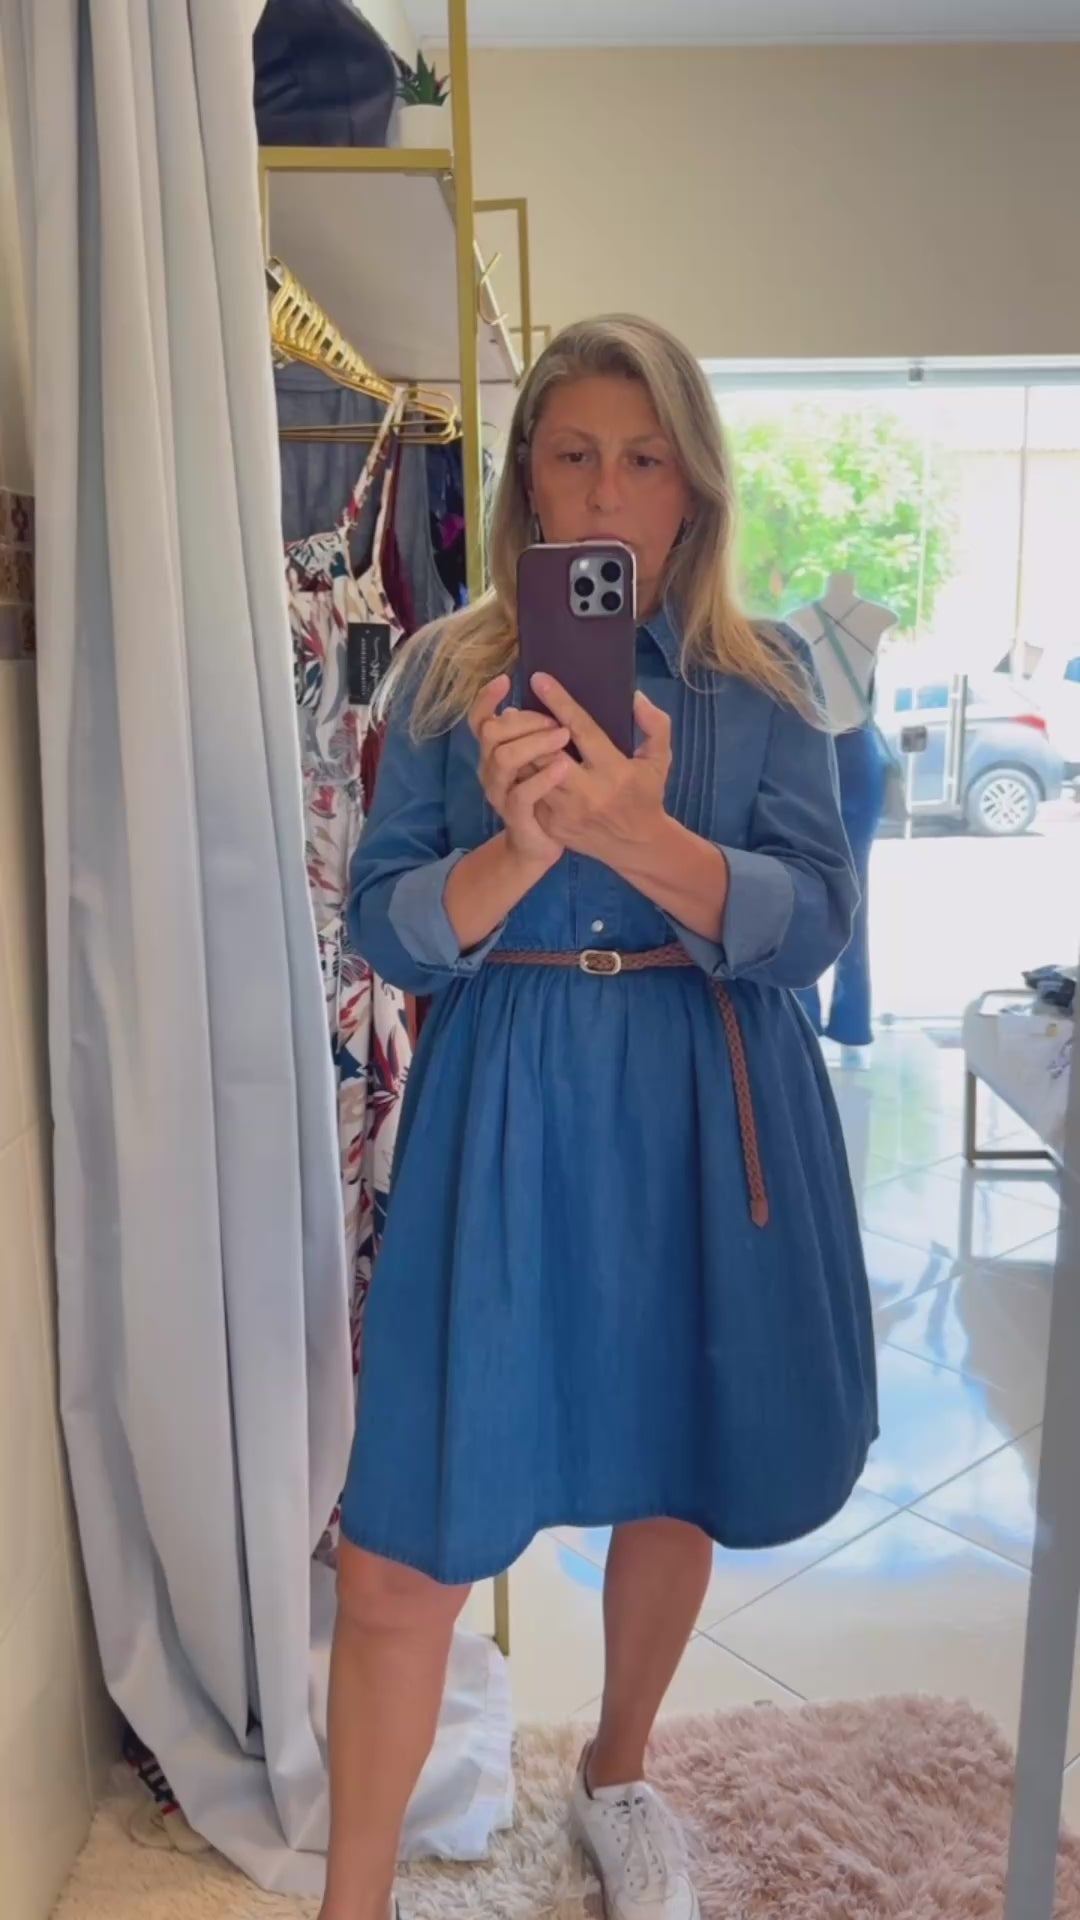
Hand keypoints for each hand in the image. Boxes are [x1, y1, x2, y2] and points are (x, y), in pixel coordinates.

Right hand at [469, 676, 571, 869]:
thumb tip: (525, 703)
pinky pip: (522, 793)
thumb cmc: (543, 795)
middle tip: (557, 722)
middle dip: (525, 721)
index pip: (479, 719)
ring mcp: (499, 793)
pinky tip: (564, 766)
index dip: (487, 698)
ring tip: (564, 737)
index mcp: (493, 752)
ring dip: (535, 743)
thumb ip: (530, 733)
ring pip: (504, 758)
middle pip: (492, 732)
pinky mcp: (514, 815)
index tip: (506, 680)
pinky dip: (543, 776)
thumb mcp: (536, 760)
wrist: (537, 845)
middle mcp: (489, 769)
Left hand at [531, 676, 671, 863]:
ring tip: (513, 726)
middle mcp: (587, 791)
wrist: (635, 846)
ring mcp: (565, 811)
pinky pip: (528, 791)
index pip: (581, 730)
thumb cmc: (646, 796)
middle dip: (530, 726)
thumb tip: (636, 697)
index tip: (539, 679)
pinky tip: (516, 756)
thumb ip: (655, 726)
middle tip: (520, 706)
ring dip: (519, 747)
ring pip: (530, 772)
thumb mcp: (660, 760)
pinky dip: (520, 772)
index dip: (559, 702)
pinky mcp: (552, 824)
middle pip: (546, 751)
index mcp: (613, 770)